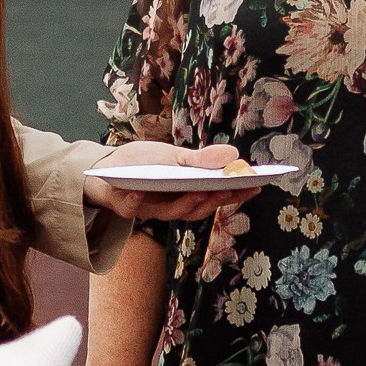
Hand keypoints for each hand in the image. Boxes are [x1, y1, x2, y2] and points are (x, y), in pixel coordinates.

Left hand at [82, 140, 248, 225]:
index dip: (237, 194)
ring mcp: (151, 209)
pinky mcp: (127, 207)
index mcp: (188, 194)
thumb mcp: (174, 156)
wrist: (108, 169)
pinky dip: (137, 201)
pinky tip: (139, 191)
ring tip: (199, 190)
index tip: (257, 185)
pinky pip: (133, 207)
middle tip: (232, 188)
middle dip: (217, 199)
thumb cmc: (145, 163)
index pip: (218, 196)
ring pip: (173, 212)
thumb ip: (200, 160)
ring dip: (186, 203)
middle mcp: (173, 206)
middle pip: (200, 208)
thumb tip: (234, 153)